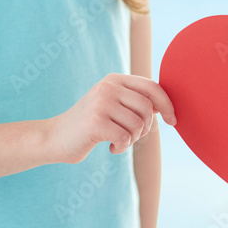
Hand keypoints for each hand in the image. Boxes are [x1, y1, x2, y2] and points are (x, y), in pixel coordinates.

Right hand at [47, 74, 175, 164]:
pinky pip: (125, 138)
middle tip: (130, 137)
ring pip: (137, 125)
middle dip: (145, 128)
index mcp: (114, 80)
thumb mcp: (112, 106)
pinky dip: (121, 147)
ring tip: (118, 141)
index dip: (167, 104)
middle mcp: (107, 87)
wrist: (55, 137)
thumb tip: (165, 104)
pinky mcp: (95, 122)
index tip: (172, 121)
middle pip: (147, 108)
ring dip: (132, 140)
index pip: (152, 86)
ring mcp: (100, 103)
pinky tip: (111, 147)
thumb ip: (134, 101)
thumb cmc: (89, 125)